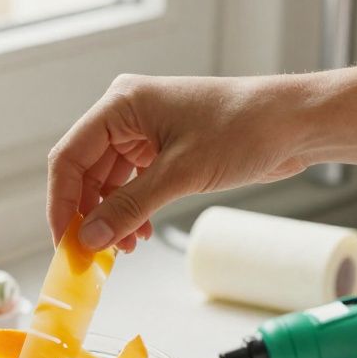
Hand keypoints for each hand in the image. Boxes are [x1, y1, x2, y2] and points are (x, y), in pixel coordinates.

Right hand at [46, 74, 314, 250]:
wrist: (294, 123)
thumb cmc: (245, 128)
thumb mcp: (180, 174)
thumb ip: (129, 207)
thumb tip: (89, 238)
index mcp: (122, 104)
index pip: (70, 156)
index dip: (61, 202)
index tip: (65, 240)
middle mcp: (127, 115)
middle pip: (85, 171)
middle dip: (87, 214)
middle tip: (91, 253)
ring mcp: (144, 132)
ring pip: (107, 182)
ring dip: (110, 217)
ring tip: (122, 247)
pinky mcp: (163, 149)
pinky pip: (130, 184)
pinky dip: (130, 211)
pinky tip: (137, 233)